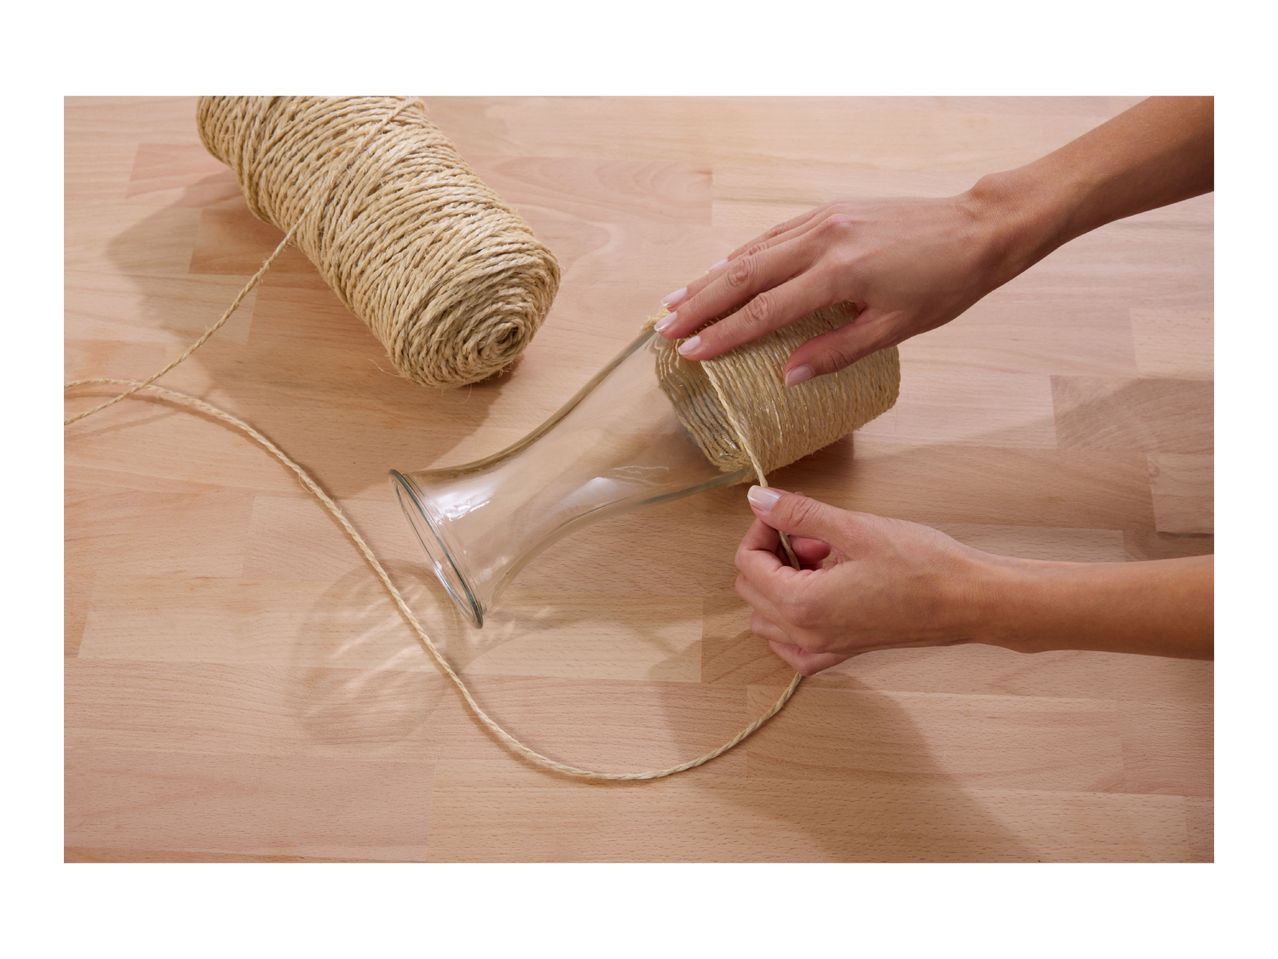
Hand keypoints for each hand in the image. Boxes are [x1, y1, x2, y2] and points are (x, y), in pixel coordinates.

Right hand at [656, 194, 1011, 384]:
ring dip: (713, 277)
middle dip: (701, 303)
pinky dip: (743, 254)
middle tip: (666, 329)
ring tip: (678, 300)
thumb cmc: (944, 284)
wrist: (977, 228)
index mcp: (839, 274)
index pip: (765, 310)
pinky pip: (774, 234)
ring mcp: (824, 219)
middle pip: (744, 275)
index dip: (723, 335)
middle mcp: (823, 239)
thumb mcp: (895, 329)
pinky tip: (723, 269)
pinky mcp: (830, 210)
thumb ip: (837, 352)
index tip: (690, 353)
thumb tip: (787, 377)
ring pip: (753, 250)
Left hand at [734, 486, 993, 674]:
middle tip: (814, 534)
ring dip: (782, 584)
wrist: (970, 601)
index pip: (747, 564)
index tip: (788, 513)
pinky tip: (822, 593)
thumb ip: (799, 514)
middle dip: (773, 554)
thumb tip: (757, 499)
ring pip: (769, 617)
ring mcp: (823, 649)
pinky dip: (793, 620)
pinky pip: (794, 646)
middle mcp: (805, 635)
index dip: (762, 530)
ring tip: (824, 560)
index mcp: (802, 604)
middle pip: (752, 590)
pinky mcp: (843, 653)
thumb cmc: (921, 564)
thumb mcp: (855, 528)